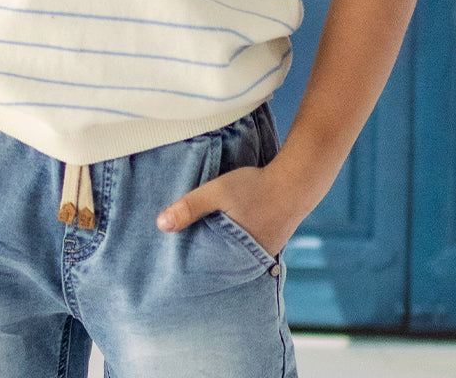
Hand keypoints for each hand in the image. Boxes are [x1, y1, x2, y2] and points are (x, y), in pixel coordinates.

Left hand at [156, 159, 307, 257]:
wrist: (295, 182)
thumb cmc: (255, 187)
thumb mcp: (217, 192)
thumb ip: (190, 207)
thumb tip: (161, 225)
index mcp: (236, 257)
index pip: (206, 272)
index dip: (189, 268)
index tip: (171, 266)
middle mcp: (250, 263)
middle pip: (219, 269)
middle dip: (201, 264)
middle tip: (178, 261)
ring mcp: (262, 256)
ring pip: (232, 260)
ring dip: (217, 254)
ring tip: (197, 248)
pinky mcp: (268, 246)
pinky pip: (245, 252)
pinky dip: (232, 247)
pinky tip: (222, 238)